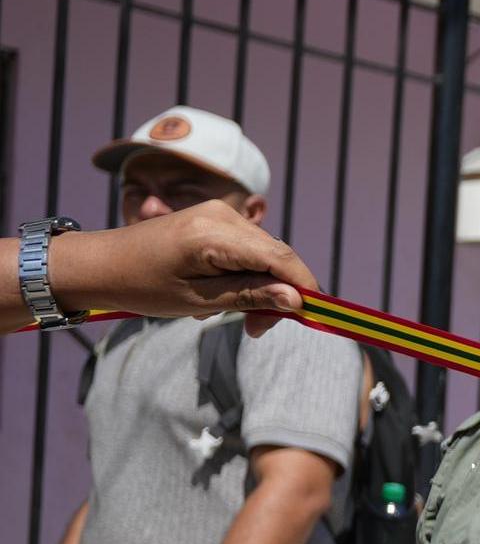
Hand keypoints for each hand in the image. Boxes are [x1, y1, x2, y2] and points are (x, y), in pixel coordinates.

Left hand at [40, 203, 315, 330]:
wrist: (100, 265)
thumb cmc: (141, 286)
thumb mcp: (197, 300)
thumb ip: (250, 296)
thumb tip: (297, 300)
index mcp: (215, 234)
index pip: (280, 257)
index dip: (304, 286)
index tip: (314, 316)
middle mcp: (223, 215)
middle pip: (276, 255)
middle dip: (280, 292)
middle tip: (259, 329)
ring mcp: (219, 213)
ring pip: (265, 253)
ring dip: (262, 286)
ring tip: (236, 315)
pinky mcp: (214, 219)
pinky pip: (248, 248)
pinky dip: (246, 274)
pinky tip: (225, 295)